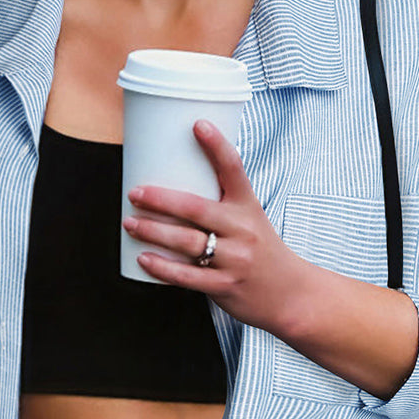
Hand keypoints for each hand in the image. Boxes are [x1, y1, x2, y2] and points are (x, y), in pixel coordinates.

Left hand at [121, 118, 305, 335]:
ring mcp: (234, 260)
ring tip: (129, 224)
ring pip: (186, 242)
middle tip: (134, 193)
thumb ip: (220, 204)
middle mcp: (243, 230)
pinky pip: (187, 277)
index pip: (233, 168)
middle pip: (195, 208)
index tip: (197, 124)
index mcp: (248, 206)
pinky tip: (143, 259)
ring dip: (153, 232)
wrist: (289, 294)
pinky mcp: (224, 286)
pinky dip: (162, 268)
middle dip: (160, 200)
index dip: (216, 145)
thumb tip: (173, 188)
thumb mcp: (250, 220)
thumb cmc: (260, 252)